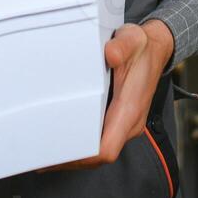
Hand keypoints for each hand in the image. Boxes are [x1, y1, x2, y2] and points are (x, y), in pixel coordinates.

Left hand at [38, 19, 174, 170]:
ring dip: (76, 155)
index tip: (60, 154)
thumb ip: (122, 45)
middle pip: (100, 156)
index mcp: (130, 109)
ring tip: (47, 153)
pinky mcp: (120, 121)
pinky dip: (82, 144)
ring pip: (100, 152)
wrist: (155, 50)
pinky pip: (102, 141)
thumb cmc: (141, 47)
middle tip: (42, 157)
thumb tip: (110, 53)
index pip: (108, 148)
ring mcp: (126, 125)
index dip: (83, 157)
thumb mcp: (133, 38)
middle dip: (72, 159)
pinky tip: (63, 139)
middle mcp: (130, 123)